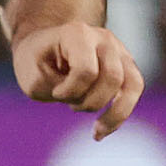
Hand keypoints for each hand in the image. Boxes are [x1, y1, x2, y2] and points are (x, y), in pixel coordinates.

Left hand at [11, 22, 143, 138]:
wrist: (44, 47)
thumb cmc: (35, 62)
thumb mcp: (31, 77)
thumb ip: (54, 89)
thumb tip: (86, 99)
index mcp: (77, 34)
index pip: (86, 71)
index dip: (70, 91)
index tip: (55, 93)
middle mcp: (103, 39)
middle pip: (113, 78)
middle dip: (90, 102)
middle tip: (70, 104)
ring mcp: (119, 50)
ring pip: (133, 85)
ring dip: (113, 113)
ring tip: (95, 130)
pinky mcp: (126, 65)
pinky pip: (135, 90)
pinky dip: (121, 114)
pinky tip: (103, 131)